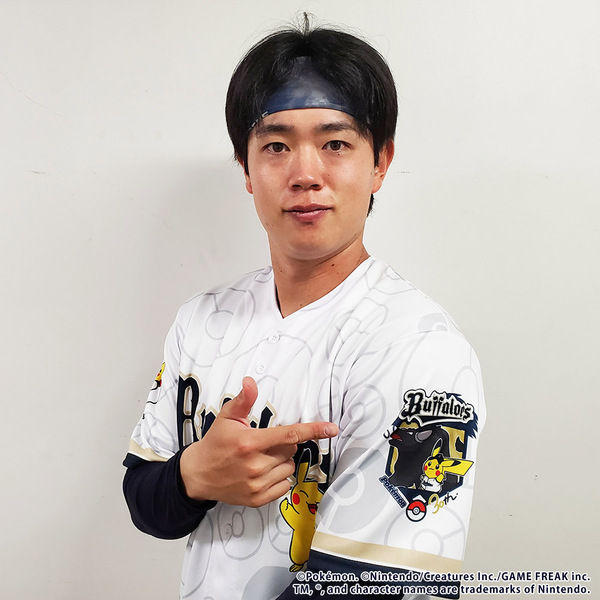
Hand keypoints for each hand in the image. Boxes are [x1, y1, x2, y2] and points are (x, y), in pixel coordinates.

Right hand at [179, 376, 337, 507]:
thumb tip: (251, 382)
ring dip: (281, 461)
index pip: (290, 434)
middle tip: (264, 443)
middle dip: (283, 444)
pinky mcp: (258, 499)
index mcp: (250, 442)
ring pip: (289, 467)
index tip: (332, 429)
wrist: (198, 475)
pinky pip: (284, 485)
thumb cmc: (215, 443)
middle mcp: (256, 465)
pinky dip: (278, 478)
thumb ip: (243, 400)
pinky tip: (262, 472)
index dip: (314, 430)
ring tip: (260, 458)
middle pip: (291, 450)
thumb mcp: (227, 417)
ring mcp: (257, 484)